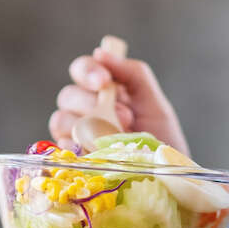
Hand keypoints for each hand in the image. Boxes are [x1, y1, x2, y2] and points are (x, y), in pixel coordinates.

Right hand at [49, 44, 189, 154]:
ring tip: (117, 138)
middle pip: (67, 95)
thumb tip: (101, 51)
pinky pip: (61, 148)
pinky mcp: (73, 159)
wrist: (167, 176)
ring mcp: (76, 135)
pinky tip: (96, 152)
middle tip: (125, 117)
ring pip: (60, 120)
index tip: (103, 81)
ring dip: (86, 126)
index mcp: (103, 91)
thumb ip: (133, 74)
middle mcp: (85, 110)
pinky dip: (77, 147)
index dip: (87, 71)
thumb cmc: (161, 138)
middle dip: (92, 103)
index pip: (82, 70)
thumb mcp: (154, 103)